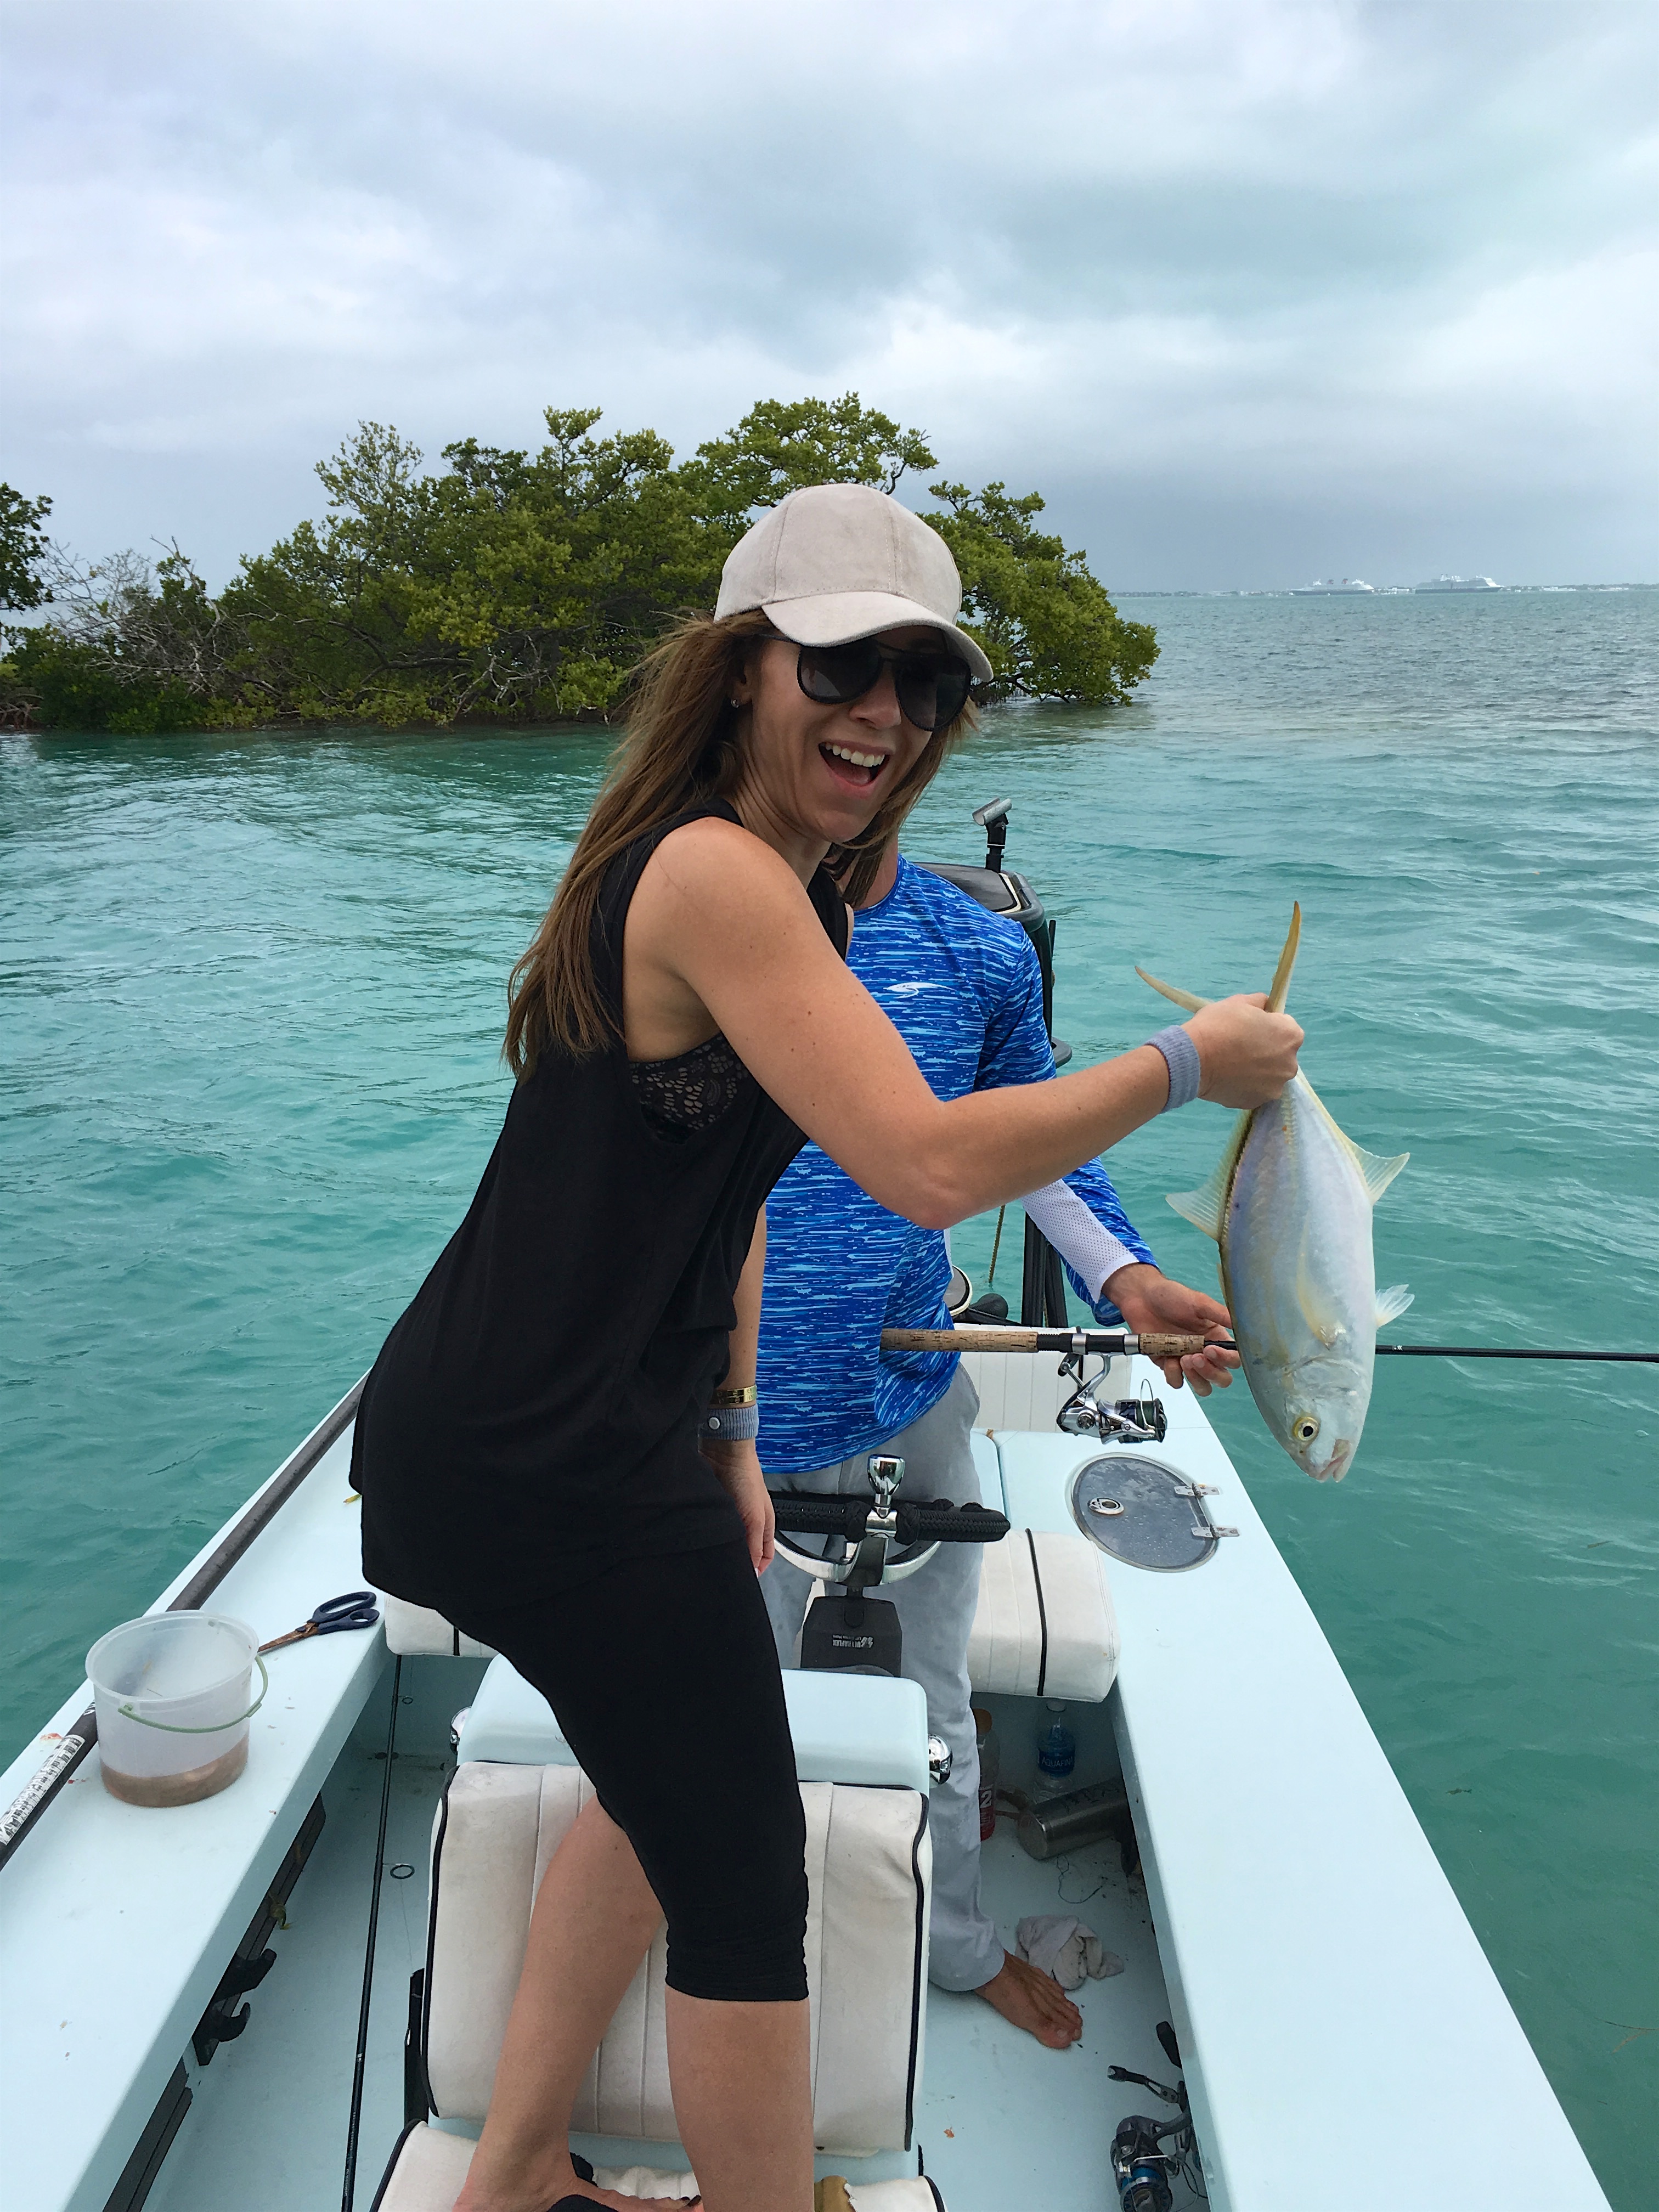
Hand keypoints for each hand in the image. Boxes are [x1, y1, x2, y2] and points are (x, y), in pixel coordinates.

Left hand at [699, 1436, 774, 1572]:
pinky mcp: (713, 1510)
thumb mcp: (755, 1519)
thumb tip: (752, 1572)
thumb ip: (754, 1546)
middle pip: (742, 1550)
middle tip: (721, 1567)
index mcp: (763, 1526)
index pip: (764, 1557)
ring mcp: (729, 1516)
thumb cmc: (746, 1478)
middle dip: (733, 1558)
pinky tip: (701, 1535)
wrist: (723, 1453)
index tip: (742, 1578)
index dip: (755, 1569)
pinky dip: (706, 1532)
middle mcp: (746, 1522)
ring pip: (723, 1540)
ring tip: (710, 1550)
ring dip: (717, 1544)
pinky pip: (710, 1528)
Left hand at [1103, 1263, 1237, 1395]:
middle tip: (1195, 1357)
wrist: (1142, 1297)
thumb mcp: (1199, 1301)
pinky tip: (1167, 1359)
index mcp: (1216, 1337)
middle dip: (1211, 1372)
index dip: (1226, 1359)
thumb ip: (1220, 1314)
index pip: (1233, 1359)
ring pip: (1202, 1386)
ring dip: (1196, 1378)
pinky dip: (1174, 1375)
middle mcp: (1204, 1353)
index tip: (1210, 1350)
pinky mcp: (1169, 1366)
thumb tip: (1241, 1324)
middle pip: (1221, 1378)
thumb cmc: (1170, 1296)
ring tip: (1183, 1359)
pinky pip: (1177, 1382)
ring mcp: (1187, 1361)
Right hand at [1185, 993, 1302, 1108]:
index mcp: (1291, 1036)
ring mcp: (1274, 1086)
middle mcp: (1290, 1064)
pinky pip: (1254, 1090)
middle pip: (1280, 1054)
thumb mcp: (1239, 1001)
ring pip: (1268, 1074)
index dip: (1268, 1025)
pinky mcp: (1257, 1102)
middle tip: (1240, 1046)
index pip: (1286, 1027)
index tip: (1250, 1027)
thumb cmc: (1218, 1026)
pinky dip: (1245, 1084)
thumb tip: (1264, 1005)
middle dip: (1266, 1050)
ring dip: (1257, 1069)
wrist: (1194, 1059)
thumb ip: (1259, 1002)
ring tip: (1232, 1063)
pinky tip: (1228, 1076)